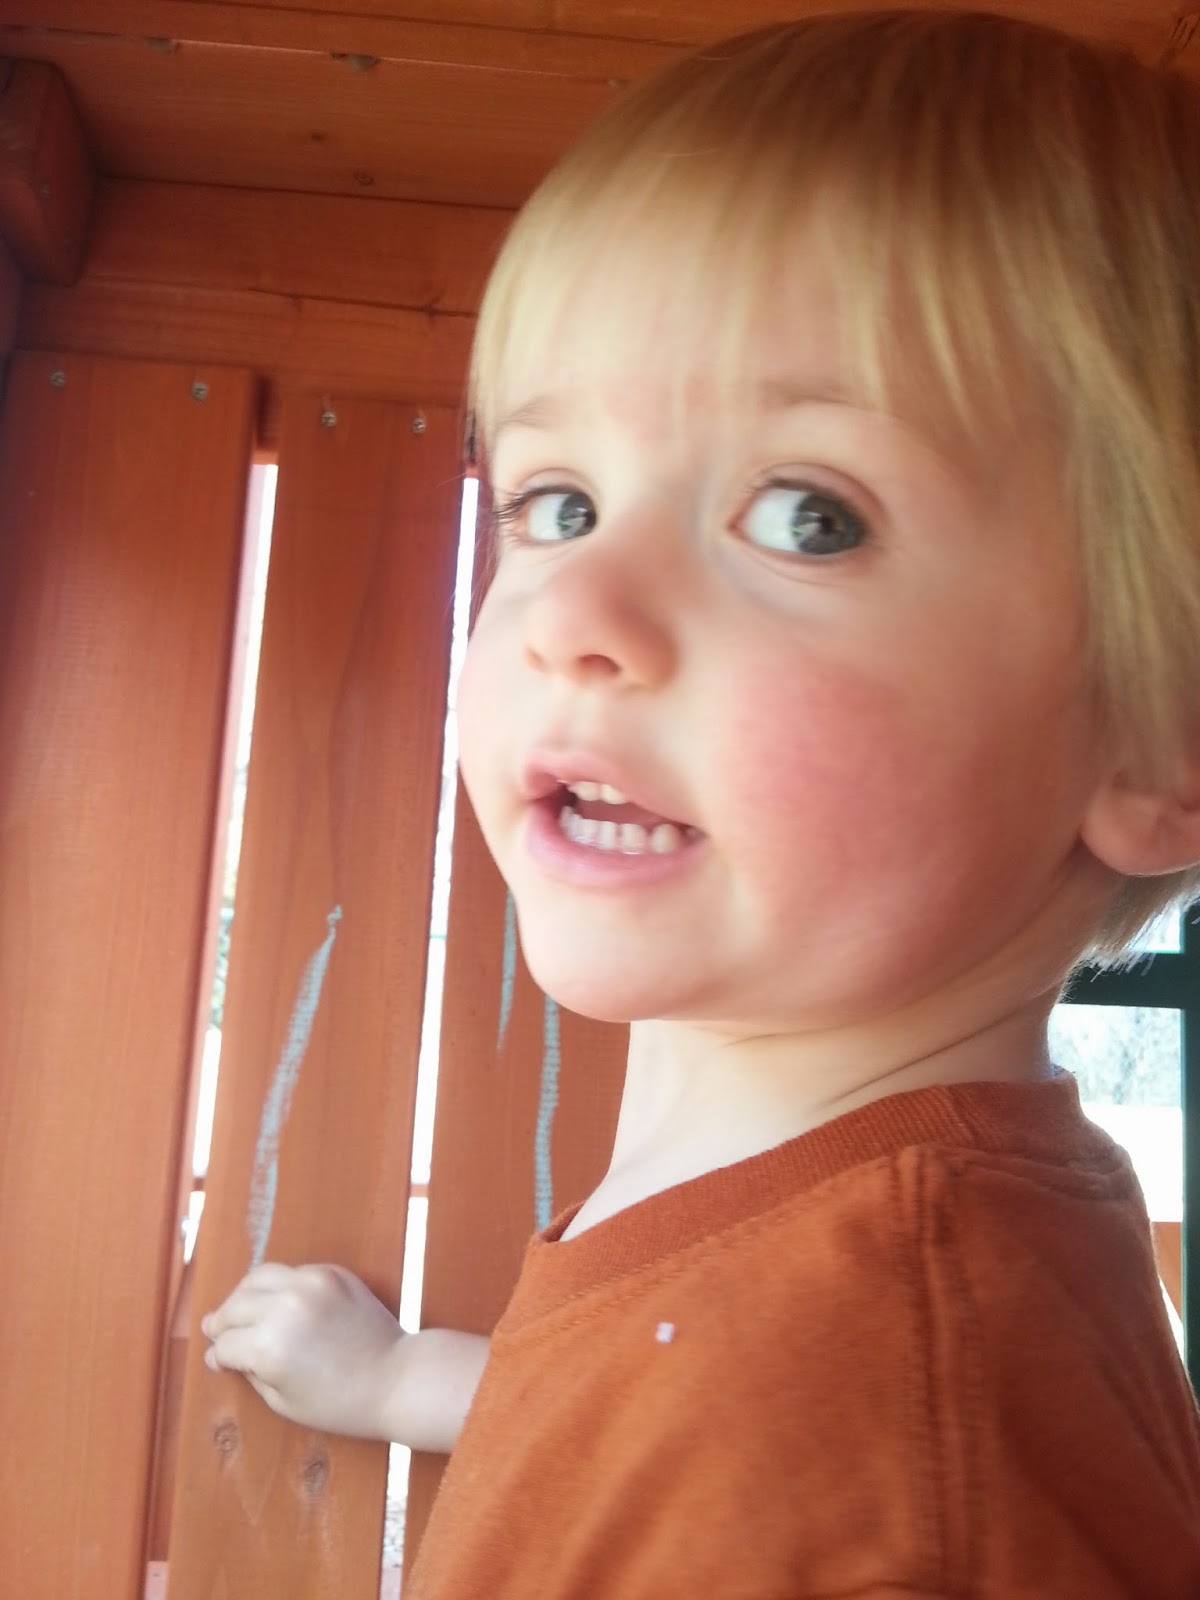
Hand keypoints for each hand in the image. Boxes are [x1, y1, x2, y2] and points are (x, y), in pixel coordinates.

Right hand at [201, 1262, 404, 1438]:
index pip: (225, 1345)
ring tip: (239, 1311)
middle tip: (216, 1331)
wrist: (395, 1377)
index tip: (217, 1361)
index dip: (218, 1356)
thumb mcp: (283, 1401)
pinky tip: (277, 1302)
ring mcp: (309, 1284)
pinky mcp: (330, 1272)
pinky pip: (290, 1272)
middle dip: (222, 1322)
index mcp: (268, 1346)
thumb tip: (220, 1354)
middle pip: (234, 1306)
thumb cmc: (339, 1403)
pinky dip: (277, 1286)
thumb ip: (248, 1372)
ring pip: (257, 1278)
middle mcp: (284, 1307)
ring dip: (243, 1296)